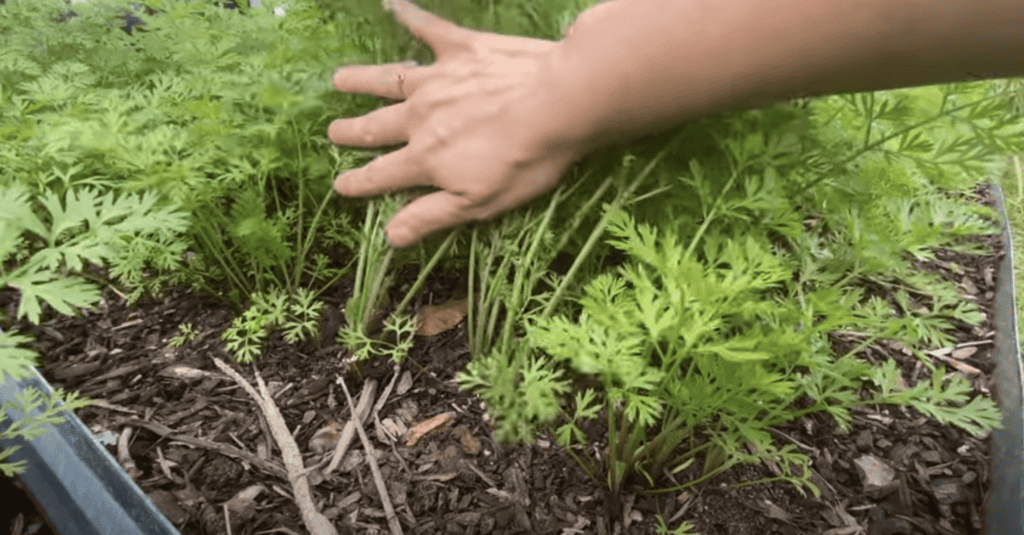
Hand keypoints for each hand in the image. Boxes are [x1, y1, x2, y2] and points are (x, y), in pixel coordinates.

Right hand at [328, 0, 584, 247]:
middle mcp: (420, 117)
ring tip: (339, 78)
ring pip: (389, 79)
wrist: (558, 104)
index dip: (358, 183)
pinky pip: (428, 28)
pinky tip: (393, 3)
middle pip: (377, 126)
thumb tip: (389, 236)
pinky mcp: (461, 48)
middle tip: (331, 131)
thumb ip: (430, 216)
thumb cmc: (524, 161)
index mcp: (425, 158)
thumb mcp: (478, 203)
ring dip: (362, 80)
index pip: (382, 175)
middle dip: (352, 132)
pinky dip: (409, 15)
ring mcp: (438, 79)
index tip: (338, 185)